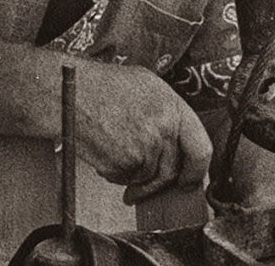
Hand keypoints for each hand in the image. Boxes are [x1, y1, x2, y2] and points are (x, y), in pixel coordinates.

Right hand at [66, 59, 213, 203]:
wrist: (73, 93)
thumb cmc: (106, 87)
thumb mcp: (149, 87)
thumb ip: (169, 113)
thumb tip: (180, 140)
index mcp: (174, 108)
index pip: (201, 149)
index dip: (197, 170)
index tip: (189, 180)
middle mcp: (163, 129)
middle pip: (171, 170)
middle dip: (159, 182)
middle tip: (149, 186)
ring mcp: (144, 148)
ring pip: (147, 177)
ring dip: (134, 175)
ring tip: (117, 153)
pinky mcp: (122, 164)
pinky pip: (125, 178)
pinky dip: (117, 174)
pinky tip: (106, 153)